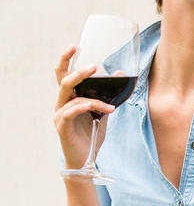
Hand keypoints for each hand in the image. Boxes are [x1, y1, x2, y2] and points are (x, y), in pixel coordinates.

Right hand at [54, 46, 115, 169]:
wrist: (86, 159)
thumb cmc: (92, 135)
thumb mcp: (103, 113)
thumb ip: (109, 96)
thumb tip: (120, 75)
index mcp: (70, 97)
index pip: (64, 73)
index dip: (66, 59)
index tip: (74, 46)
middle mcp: (61, 103)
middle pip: (64, 80)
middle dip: (78, 71)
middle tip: (93, 66)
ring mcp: (59, 114)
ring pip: (70, 96)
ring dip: (92, 97)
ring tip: (110, 104)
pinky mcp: (62, 127)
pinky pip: (70, 112)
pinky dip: (84, 108)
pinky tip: (97, 108)